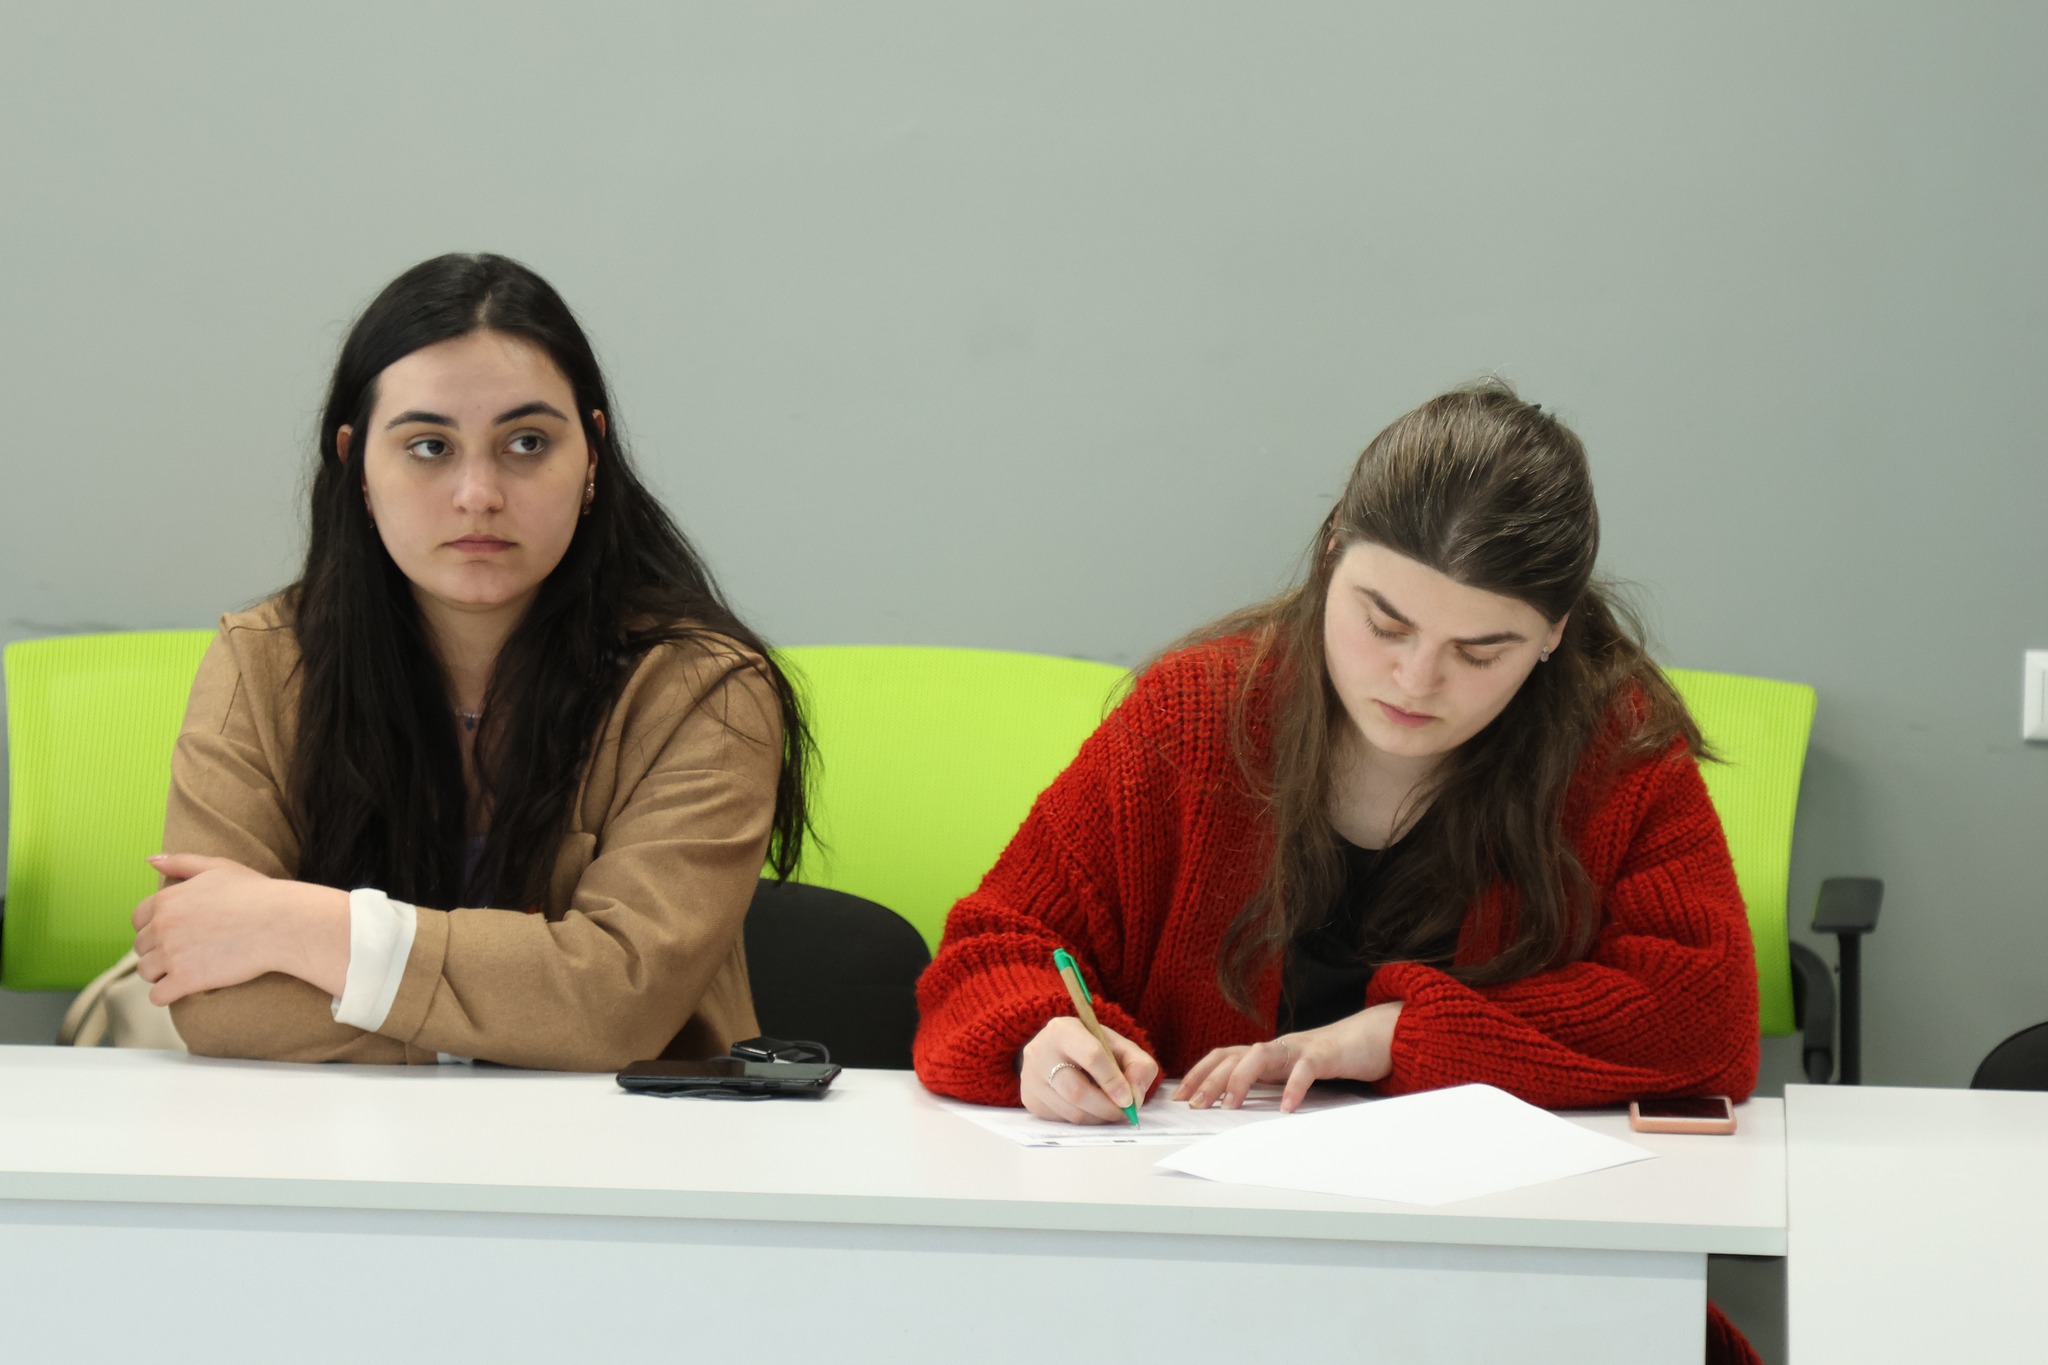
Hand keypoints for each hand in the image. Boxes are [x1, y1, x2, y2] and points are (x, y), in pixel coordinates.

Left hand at [131, 854, 350, 1004]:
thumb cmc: (256, 894)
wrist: (281, 923)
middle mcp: (163, 926)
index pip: (138, 919)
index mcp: (167, 900)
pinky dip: (167, 994)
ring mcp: (171, 954)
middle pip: (141, 948)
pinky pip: (158, 995)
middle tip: (188, 953)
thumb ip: (182, 862)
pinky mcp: (185, 980)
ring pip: (146, 972)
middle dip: (159, 951)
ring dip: (162, 974)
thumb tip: (151, 860)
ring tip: (188, 970)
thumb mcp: (218, 867)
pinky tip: (185, 988)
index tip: (177, 933)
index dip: (155, 927)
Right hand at [1018, 1016, 1160, 1124]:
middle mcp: (1040, 1051)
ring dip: (1098, 1118)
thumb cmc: (1091, 1047)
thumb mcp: (1119, 1046)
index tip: (1130, 1100)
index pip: (1092, 1056)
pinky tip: (1089, 1108)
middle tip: (1125, 1114)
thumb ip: (1138, 1066)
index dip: (1114, 1081)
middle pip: (1077, 1091)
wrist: (1056, 1050)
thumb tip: (1135, 1097)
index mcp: (1064, 1029)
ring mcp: (1031, 1077)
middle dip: (1107, 1108)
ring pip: (1070, 1111)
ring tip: (1110, 1111)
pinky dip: (1083, 1121)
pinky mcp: (1029, 1099)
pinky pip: (1061, 1120)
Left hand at [1174, 1001, 1403, 1112]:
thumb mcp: (1287, 1072)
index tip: (1181, 1096)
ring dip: (1241, 1079)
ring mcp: (1298, 1048)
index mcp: (1264, 1052)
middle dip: (1210, 1080)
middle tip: (1196, 1105)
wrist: (1366, 1038)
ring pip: (1260, 1055)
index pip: (1222, 1055)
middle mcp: (1275, 1047)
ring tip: (1230, 1106)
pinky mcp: (1324, 1055)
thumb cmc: (1324, 1059)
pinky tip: (1287, 1109)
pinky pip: (1305, 1069)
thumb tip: (1232, 1105)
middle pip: (1234, 1056)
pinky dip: (1294, 1088)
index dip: (1199, 1073)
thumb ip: (1265, 1082)